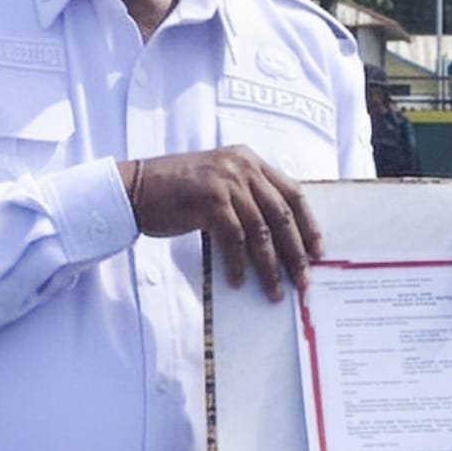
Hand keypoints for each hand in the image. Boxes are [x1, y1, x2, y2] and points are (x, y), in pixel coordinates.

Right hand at [124, 149, 322, 298]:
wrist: (133, 188)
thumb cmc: (176, 192)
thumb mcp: (218, 183)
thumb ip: (247, 197)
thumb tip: (278, 239)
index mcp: (250, 160)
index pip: (293, 192)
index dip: (309, 224)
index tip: (318, 251)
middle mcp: (243, 166)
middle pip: (282, 214)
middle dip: (296, 251)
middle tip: (304, 279)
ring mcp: (226, 181)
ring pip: (261, 230)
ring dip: (270, 266)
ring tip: (274, 290)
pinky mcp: (210, 200)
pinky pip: (234, 239)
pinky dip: (238, 263)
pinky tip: (239, 281)